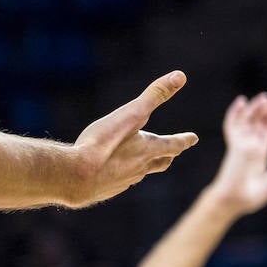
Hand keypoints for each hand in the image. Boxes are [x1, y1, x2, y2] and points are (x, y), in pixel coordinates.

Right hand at [69, 71, 198, 206]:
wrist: (73, 177)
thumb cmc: (102, 143)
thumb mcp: (131, 114)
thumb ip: (155, 95)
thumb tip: (181, 76)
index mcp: (148, 149)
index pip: (173, 144)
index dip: (184, 140)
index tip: (193, 138)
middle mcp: (139, 168)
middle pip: (161, 163)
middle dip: (168, 156)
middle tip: (173, 153)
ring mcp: (122, 182)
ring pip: (139, 174)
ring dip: (144, 167)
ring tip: (141, 163)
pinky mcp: (105, 190)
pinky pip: (118, 184)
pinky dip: (120, 177)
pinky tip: (111, 176)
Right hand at [208, 93, 266, 214]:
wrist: (231, 202)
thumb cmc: (247, 198)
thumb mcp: (265, 190)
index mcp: (260, 154)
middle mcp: (251, 146)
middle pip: (260, 123)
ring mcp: (242, 145)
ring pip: (249, 121)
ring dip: (256, 109)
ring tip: (265, 97)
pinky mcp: (234, 147)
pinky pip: (233, 127)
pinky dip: (236, 114)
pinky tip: (241, 102)